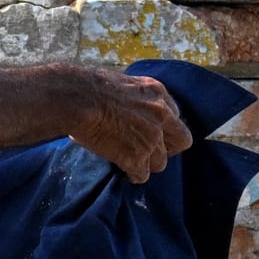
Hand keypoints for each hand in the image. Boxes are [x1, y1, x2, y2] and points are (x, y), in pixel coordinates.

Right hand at [66, 72, 193, 181]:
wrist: (77, 99)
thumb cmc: (88, 87)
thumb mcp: (122, 82)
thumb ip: (135, 97)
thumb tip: (128, 108)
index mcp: (157, 93)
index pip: (175, 116)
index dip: (163, 127)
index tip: (151, 131)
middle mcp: (161, 115)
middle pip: (181, 141)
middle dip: (167, 148)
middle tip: (149, 151)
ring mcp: (151, 138)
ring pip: (161, 162)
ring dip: (146, 163)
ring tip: (130, 161)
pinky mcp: (137, 157)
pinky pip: (142, 175)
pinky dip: (132, 175)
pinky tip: (123, 170)